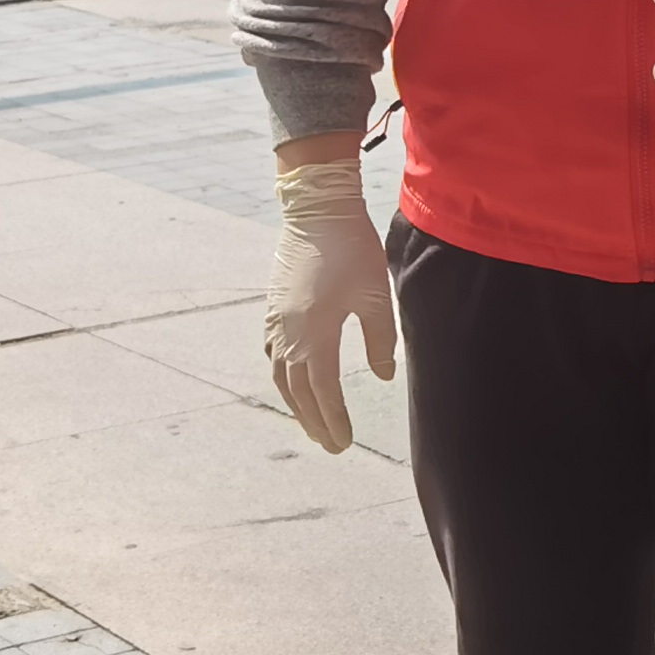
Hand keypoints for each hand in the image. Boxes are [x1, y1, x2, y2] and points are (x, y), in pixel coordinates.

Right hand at [263, 152, 393, 452]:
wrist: (317, 209)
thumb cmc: (352, 249)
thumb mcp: (375, 295)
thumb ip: (380, 339)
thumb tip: (383, 376)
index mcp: (315, 332)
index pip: (322, 390)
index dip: (333, 418)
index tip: (345, 442)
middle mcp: (289, 332)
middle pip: (297, 390)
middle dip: (314, 421)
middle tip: (331, 445)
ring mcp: (277, 320)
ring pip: (280, 375)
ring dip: (295, 404)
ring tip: (312, 424)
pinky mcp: (273, 308)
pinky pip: (272, 353)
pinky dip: (282, 376)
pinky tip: (291, 383)